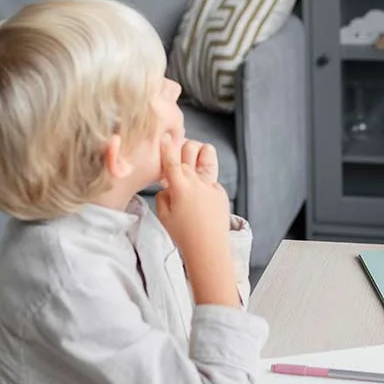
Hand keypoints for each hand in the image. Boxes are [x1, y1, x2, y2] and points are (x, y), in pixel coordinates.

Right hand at [154, 134, 229, 250]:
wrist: (209, 248)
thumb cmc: (183, 235)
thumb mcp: (163, 215)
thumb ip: (163, 195)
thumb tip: (167, 187)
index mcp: (179, 186)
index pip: (171, 159)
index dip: (167, 146)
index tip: (165, 135)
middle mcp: (196, 181)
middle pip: (189, 150)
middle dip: (182, 147)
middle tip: (178, 154)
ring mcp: (211, 184)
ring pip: (206, 155)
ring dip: (199, 152)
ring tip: (193, 161)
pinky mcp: (220, 191)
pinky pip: (211, 178)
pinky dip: (204, 180)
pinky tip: (201, 195)